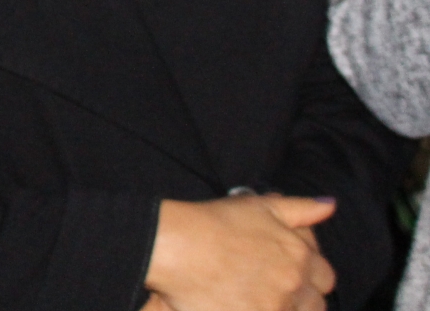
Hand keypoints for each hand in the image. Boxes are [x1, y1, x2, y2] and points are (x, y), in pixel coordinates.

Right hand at [145, 195, 335, 310]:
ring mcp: (273, 307)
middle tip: (273, 288)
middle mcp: (292, 285)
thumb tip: (330, 205)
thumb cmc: (214, 222)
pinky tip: (240, 303)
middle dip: (301, 298)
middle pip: (316, 305)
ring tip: (257, 297)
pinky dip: (258, 310)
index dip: (310, 275)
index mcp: (299, 256)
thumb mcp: (259, 206)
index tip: (290, 272)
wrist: (174, 245)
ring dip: (282, 307)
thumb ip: (301, 208)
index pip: (325, 277)